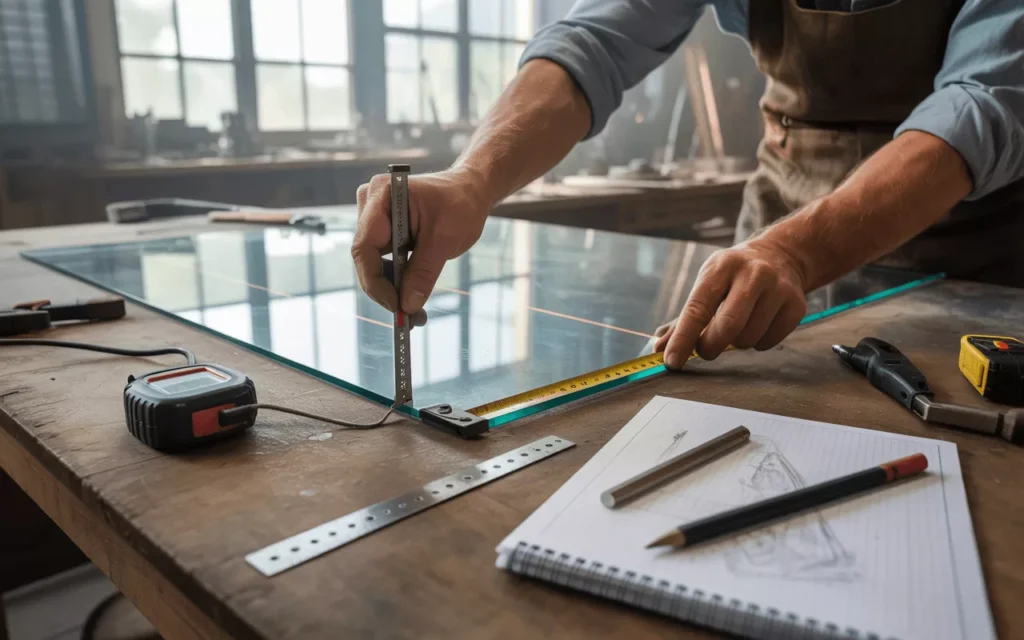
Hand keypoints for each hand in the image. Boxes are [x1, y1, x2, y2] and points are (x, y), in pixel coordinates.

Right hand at [352, 168, 490, 314]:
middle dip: (385, 289)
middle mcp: (371, 205)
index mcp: (382, 195)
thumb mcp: (445, 239)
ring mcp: (375, 218)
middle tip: (407, 316)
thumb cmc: (460, 204)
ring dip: (392, 289)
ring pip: (375, 263)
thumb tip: (408, 305)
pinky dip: (397, 280)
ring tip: (414, 312)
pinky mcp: (384, 231)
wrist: (470, 192)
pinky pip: (384, 261)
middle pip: (367, 257)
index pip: (366, 246)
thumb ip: (424, 272)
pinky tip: (412, 297)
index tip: (395, 305)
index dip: (376, 281)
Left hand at [654, 240, 807, 368]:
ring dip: (736, 344)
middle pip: (727, 326)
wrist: (781, 256)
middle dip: (710, 346)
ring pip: (748, 338)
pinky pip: (769, 342)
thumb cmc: (733, 276)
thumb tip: (659, 348)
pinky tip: (758, 324)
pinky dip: (758, 343)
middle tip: (706, 349)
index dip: (683, 339)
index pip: (697, 309)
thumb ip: (682, 319)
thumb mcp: (707, 284)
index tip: (671, 361)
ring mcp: (777, 288)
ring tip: (737, 327)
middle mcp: (751, 274)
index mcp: (721, 267)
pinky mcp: (796, 304)